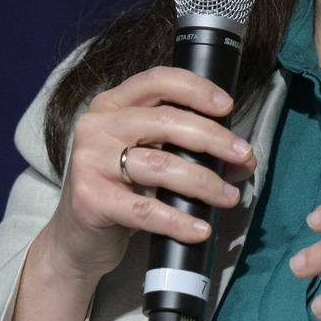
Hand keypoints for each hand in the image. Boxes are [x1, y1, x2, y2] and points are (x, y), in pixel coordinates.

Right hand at [41, 66, 256, 285]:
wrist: (77, 240)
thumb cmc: (121, 190)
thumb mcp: (148, 157)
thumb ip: (188, 148)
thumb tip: (243, 158)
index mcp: (112, 104)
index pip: (157, 81)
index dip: (196, 89)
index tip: (227, 106)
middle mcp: (96, 125)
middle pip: (167, 121)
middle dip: (213, 138)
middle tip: (243, 155)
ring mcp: (89, 161)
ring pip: (161, 165)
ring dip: (204, 182)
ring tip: (229, 197)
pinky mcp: (90, 199)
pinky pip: (146, 209)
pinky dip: (179, 220)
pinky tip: (201, 228)